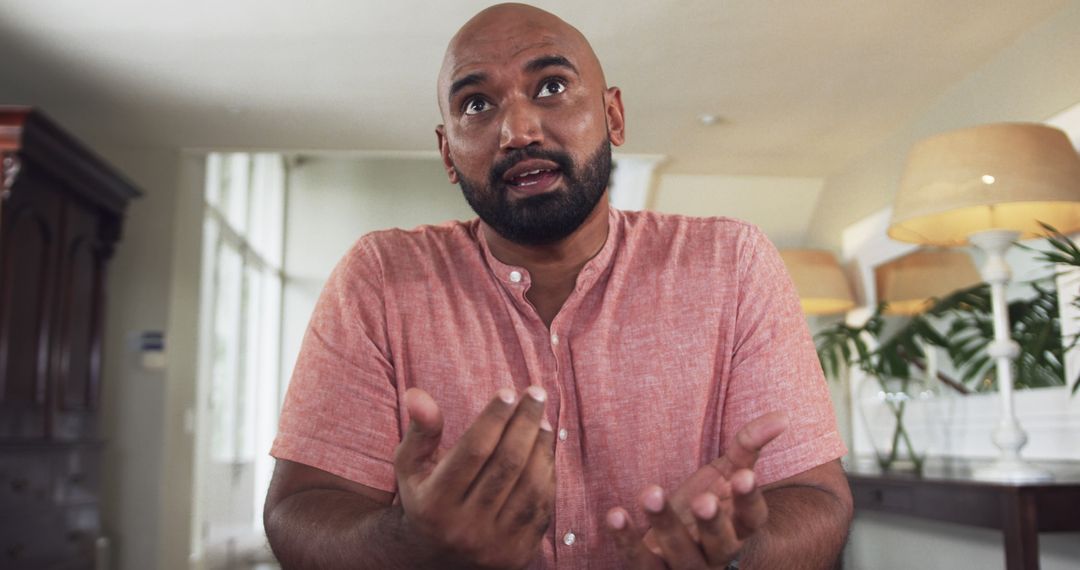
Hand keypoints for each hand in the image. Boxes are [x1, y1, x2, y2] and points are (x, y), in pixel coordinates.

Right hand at [393, 386, 554, 569]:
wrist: (439, 557)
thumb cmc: (426, 497)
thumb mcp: (411, 465)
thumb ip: (419, 430)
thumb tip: (418, 394)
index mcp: (434, 505)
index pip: (473, 450)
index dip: (493, 418)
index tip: (507, 392)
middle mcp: (464, 528)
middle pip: (506, 464)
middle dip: (524, 422)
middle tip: (535, 394)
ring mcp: (494, 544)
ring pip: (529, 485)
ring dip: (541, 446)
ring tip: (542, 419)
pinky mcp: (519, 553)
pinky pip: (542, 506)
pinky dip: (548, 473)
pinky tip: (545, 449)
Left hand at [605, 412, 787, 568]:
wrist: (681, 544)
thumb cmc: (708, 501)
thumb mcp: (727, 473)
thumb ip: (748, 446)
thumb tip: (782, 415)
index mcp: (740, 528)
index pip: (753, 518)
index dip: (749, 499)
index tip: (743, 476)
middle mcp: (718, 553)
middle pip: (721, 544)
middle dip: (712, 524)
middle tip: (702, 501)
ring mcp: (686, 566)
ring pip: (681, 555)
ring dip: (665, 526)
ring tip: (651, 493)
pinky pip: (640, 563)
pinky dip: (627, 541)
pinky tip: (617, 515)